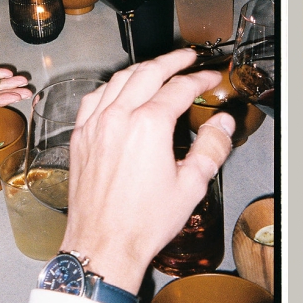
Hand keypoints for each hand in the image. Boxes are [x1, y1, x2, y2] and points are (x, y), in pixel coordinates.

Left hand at [60, 49, 233, 293]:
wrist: (103, 245)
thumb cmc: (142, 222)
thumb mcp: (190, 185)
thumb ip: (211, 147)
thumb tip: (222, 124)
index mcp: (148, 126)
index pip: (179, 88)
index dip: (199, 79)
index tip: (210, 78)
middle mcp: (119, 118)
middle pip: (148, 73)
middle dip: (172, 61)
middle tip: (187, 57)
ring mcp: (95, 126)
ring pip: (119, 80)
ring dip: (142, 68)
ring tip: (158, 67)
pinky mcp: (80, 138)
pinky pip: (94, 98)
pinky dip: (111, 86)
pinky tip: (119, 89)